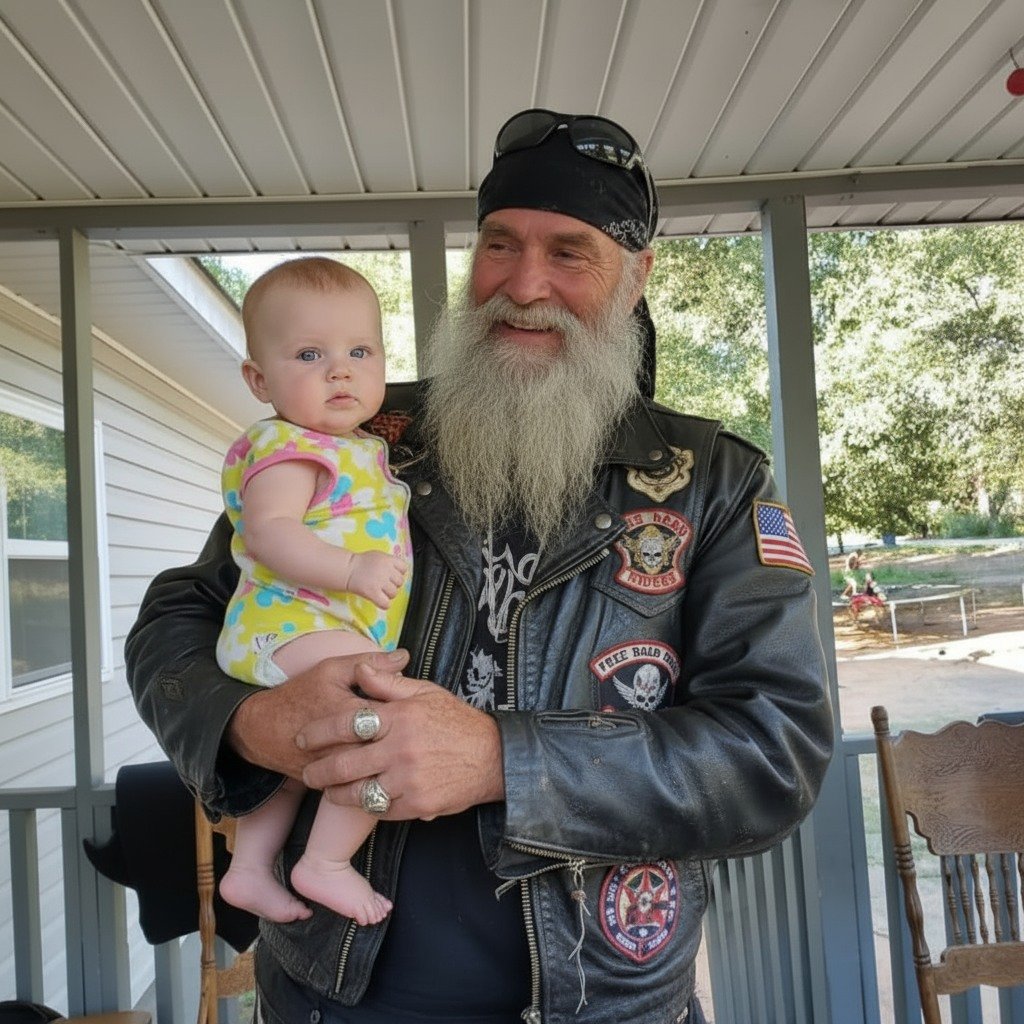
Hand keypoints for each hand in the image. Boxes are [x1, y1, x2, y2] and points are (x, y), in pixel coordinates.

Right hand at [226, 648, 410, 779]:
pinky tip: (392, 772)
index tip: (421, 711)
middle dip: (408, 744)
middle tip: (422, 739)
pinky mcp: (332, 784)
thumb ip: (370, 664)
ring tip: (410, 757)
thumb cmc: (302, 694)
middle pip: (388, 748)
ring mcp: (338, 768)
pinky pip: (361, 785)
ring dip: (395, 765)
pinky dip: (378, 780)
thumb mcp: (332, 670)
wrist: (265, 730)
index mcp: (350, 712)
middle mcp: (345, 744)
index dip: (411, 713)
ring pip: (376, 771)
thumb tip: (405, 656)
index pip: (393, 715)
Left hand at [298, 661, 504, 819]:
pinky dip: (366, 806)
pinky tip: (360, 800)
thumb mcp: (426, 693)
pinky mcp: (416, 805)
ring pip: (357, 793)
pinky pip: (379, 810)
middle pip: (343, 765)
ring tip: (328, 790)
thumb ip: (389, 682)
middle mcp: (401, 749)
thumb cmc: (456, 721)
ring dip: (336, 794)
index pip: (347, 724)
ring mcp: (408, 780)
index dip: (318, 732)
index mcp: (400, 717)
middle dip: (318, 771)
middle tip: (307, 773)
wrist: (493, 758)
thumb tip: (359, 670)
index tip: (303, 738)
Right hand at [347, 551, 408, 608]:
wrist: (348, 569)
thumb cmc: (362, 563)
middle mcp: (386, 570)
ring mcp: (379, 582)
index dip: (399, 573)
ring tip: (380, 591)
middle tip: (384, 584)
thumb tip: (400, 571)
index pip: (404, 568)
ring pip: (394, 594)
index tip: (393, 575)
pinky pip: (386, 604)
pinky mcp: (372, 592)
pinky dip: (384, 604)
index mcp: (388, 560)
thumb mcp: (379, 556)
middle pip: (400, 582)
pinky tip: (379, 600)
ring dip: (388, 595)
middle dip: (393, 584)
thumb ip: (390, 562)